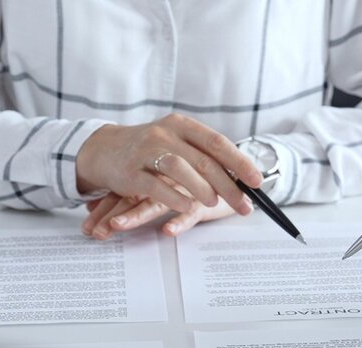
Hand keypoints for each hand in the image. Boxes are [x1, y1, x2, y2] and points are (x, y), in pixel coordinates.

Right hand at [76, 113, 261, 216]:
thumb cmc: (149, 150)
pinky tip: (186, 207)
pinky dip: (173, 197)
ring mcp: (146, 151)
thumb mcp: (176, 143)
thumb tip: (241, 177)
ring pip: (179, 168)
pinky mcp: (130, 172)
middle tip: (244, 205)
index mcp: (182, 125)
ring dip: (201, 188)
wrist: (104, 150)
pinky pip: (154, 185)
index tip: (257, 181)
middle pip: (203, 159)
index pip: (217, 142)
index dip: (240, 162)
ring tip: (213, 203)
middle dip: (228, 185)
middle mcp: (165, 134)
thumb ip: (202, 155)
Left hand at [82, 190, 243, 238]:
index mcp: (155, 177)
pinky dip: (180, 220)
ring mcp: (186, 189)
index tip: (89, 229)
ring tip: (117, 226)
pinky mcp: (207, 201)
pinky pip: (192, 212)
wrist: (236, 175)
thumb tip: (90, 206)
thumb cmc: (197, 186)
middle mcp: (167, 180)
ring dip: (136, 215)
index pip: (125, 191)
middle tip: (95, 231)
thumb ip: (134, 197)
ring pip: (158, 202)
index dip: (106, 209)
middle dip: (113, 214)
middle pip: (135, 196)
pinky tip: (167, 230)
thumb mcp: (165, 191)